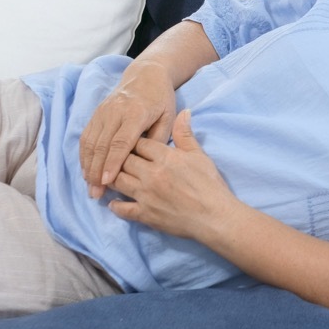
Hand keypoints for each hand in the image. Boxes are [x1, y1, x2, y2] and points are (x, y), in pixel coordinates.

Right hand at [79, 61, 176, 197]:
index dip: (113, 162)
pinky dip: (84, 155)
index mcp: (136, 112)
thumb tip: (148, 162)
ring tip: (90, 187)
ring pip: (90, 142)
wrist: (146, 74)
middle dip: (97, 171)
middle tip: (96, 193)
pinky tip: (87, 171)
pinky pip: (86, 137)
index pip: (121, 141)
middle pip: (101, 145)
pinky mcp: (96, 113)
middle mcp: (115, 112)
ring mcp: (103, 112)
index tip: (107, 181)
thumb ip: (159, 139)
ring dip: (88, 166)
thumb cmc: (161, 98)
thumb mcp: (168, 116)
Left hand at [108, 110, 238, 241]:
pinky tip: (114, 202)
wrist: (215, 217)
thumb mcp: (199, 155)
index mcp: (165, 157)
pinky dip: (115, 205)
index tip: (132, 142)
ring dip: (114, 177)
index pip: (139, 143)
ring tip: (112, 175)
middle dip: (121, 157)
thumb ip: (185, 134)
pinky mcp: (145, 215)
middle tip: (119, 157)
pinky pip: (122, 209)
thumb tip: (184, 111)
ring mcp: (146, 195)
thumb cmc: (210, 185)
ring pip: (118, 181)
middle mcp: (151, 174)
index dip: (134, 141)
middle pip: (125, 159)